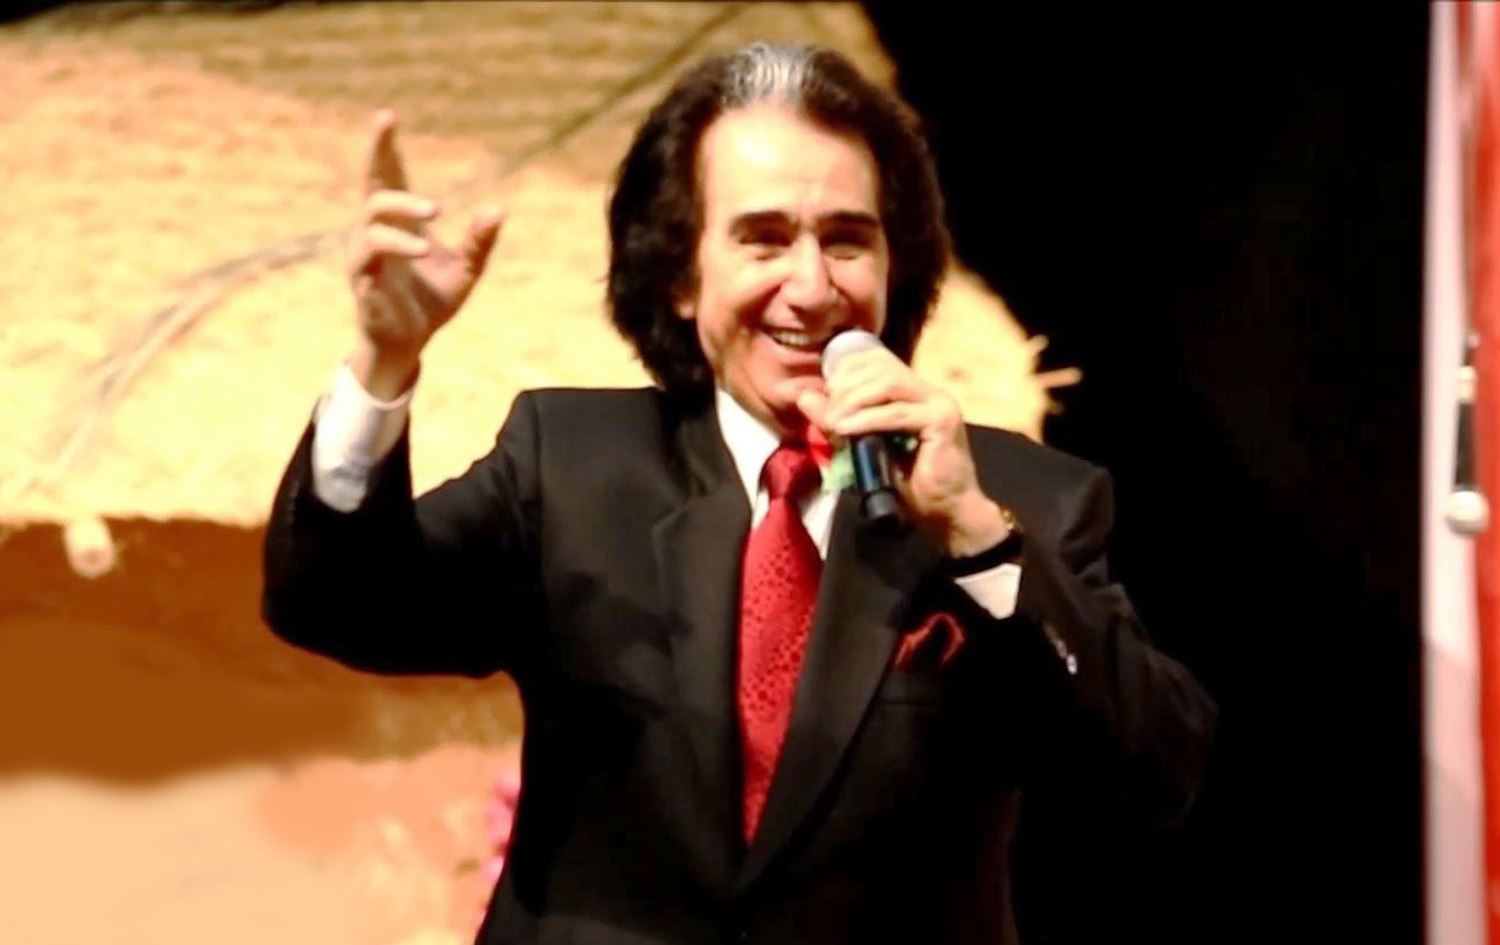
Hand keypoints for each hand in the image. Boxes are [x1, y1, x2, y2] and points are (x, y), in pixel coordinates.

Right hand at [347, 110, 504, 397]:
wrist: (410, 343)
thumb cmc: (431, 302)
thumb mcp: (467, 269)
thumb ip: (480, 239)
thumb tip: (497, 208)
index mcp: (400, 224)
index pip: (389, 177)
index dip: (385, 148)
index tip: (386, 116)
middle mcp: (377, 231)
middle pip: (372, 185)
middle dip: (377, 154)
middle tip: (400, 149)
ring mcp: (366, 254)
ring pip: (371, 217)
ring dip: (401, 211)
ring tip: (433, 220)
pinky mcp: (363, 279)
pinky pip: (370, 254)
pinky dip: (396, 246)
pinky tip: (421, 249)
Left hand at [796, 348, 1010, 555]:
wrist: (945, 513)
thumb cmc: (908, 483)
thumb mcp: (862, 446)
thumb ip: (838, 421)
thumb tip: (805, 398)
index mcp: (912, 392)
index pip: (877, 359)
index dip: (847, 370)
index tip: (826, 393)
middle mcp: (927, 391)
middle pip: (880, 368)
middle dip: (846, 387)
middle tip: (828, 413)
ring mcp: (938, 403)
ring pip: (888, 384)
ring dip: (854, 401)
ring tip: (835, 422)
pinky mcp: (942, 421)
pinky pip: (897, 413)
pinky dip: (867, 420)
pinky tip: (846, 430)